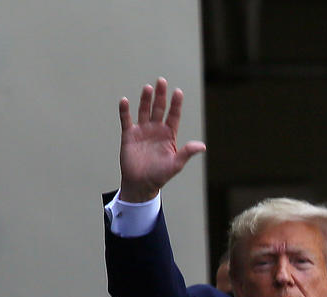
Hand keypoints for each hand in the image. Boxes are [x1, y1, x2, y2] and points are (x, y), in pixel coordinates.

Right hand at [118, 77, 205, 202]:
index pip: (174, 115)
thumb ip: (187, 153)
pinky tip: (125, 101)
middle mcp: (156, 129)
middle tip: (162, 81)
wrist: (141, 184)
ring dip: (145, 99)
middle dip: (161, 96)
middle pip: (159, 108)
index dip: (176, 104)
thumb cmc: (160, 175)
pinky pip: (126, 120)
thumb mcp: (175, 164)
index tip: (178, 92)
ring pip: (144, 110)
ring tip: (148, 88)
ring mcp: (142, 131)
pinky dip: (125, 111)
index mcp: (169, 135)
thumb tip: (202, 146)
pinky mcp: (129, 135)